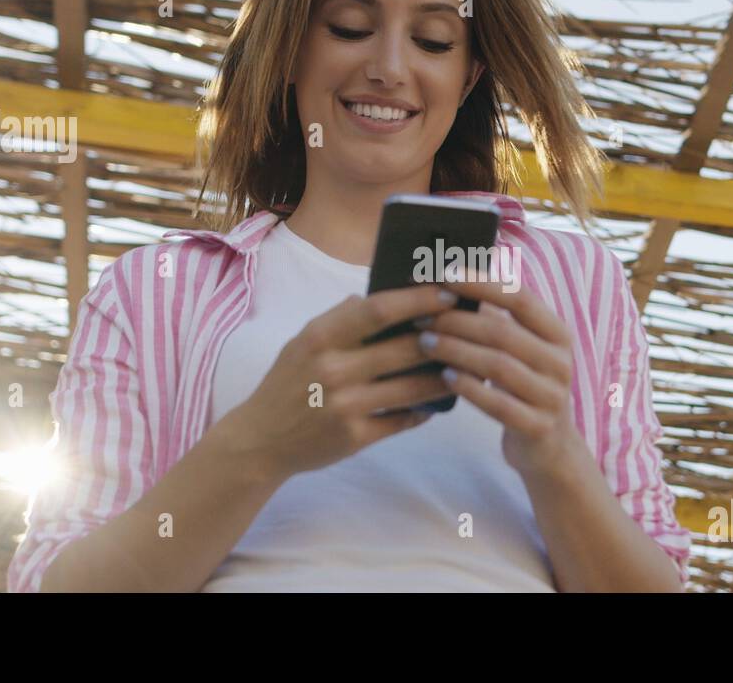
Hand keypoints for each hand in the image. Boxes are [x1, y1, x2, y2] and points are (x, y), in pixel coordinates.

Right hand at [220, 284, 459, 478]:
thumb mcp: (304, 341)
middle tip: (472, 329)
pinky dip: (424, 410)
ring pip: (413, 387)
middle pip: (406, 348)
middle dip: (446, 336)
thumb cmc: (289, 382)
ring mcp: (345, 406)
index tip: (450, 292)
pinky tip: (436, 403)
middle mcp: (333, 369)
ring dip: (445, 376)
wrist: (260, 439)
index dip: (420, 299)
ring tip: (467, 365)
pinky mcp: (354, 437)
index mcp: (320, 337)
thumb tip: (389, 294)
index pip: (380, 309)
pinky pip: (403, 420)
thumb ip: (342, 317)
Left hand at [414, 280, 581, 478]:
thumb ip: (497, 319)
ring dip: (456, 351)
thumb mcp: (521, 350)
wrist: (549, 447)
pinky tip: (444, 377)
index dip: (482, 284)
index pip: (520, 298)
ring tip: (424, 342)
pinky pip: (498, 404)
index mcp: (558, 334)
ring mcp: (552, 397)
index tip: (444, 274)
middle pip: (504, 333)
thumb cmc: (521, 387)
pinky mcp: (538, 427)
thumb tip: (449, 279)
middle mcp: (561, 362)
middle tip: (421, 317)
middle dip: (457, 322)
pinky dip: (469, 388)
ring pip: (498, 366)